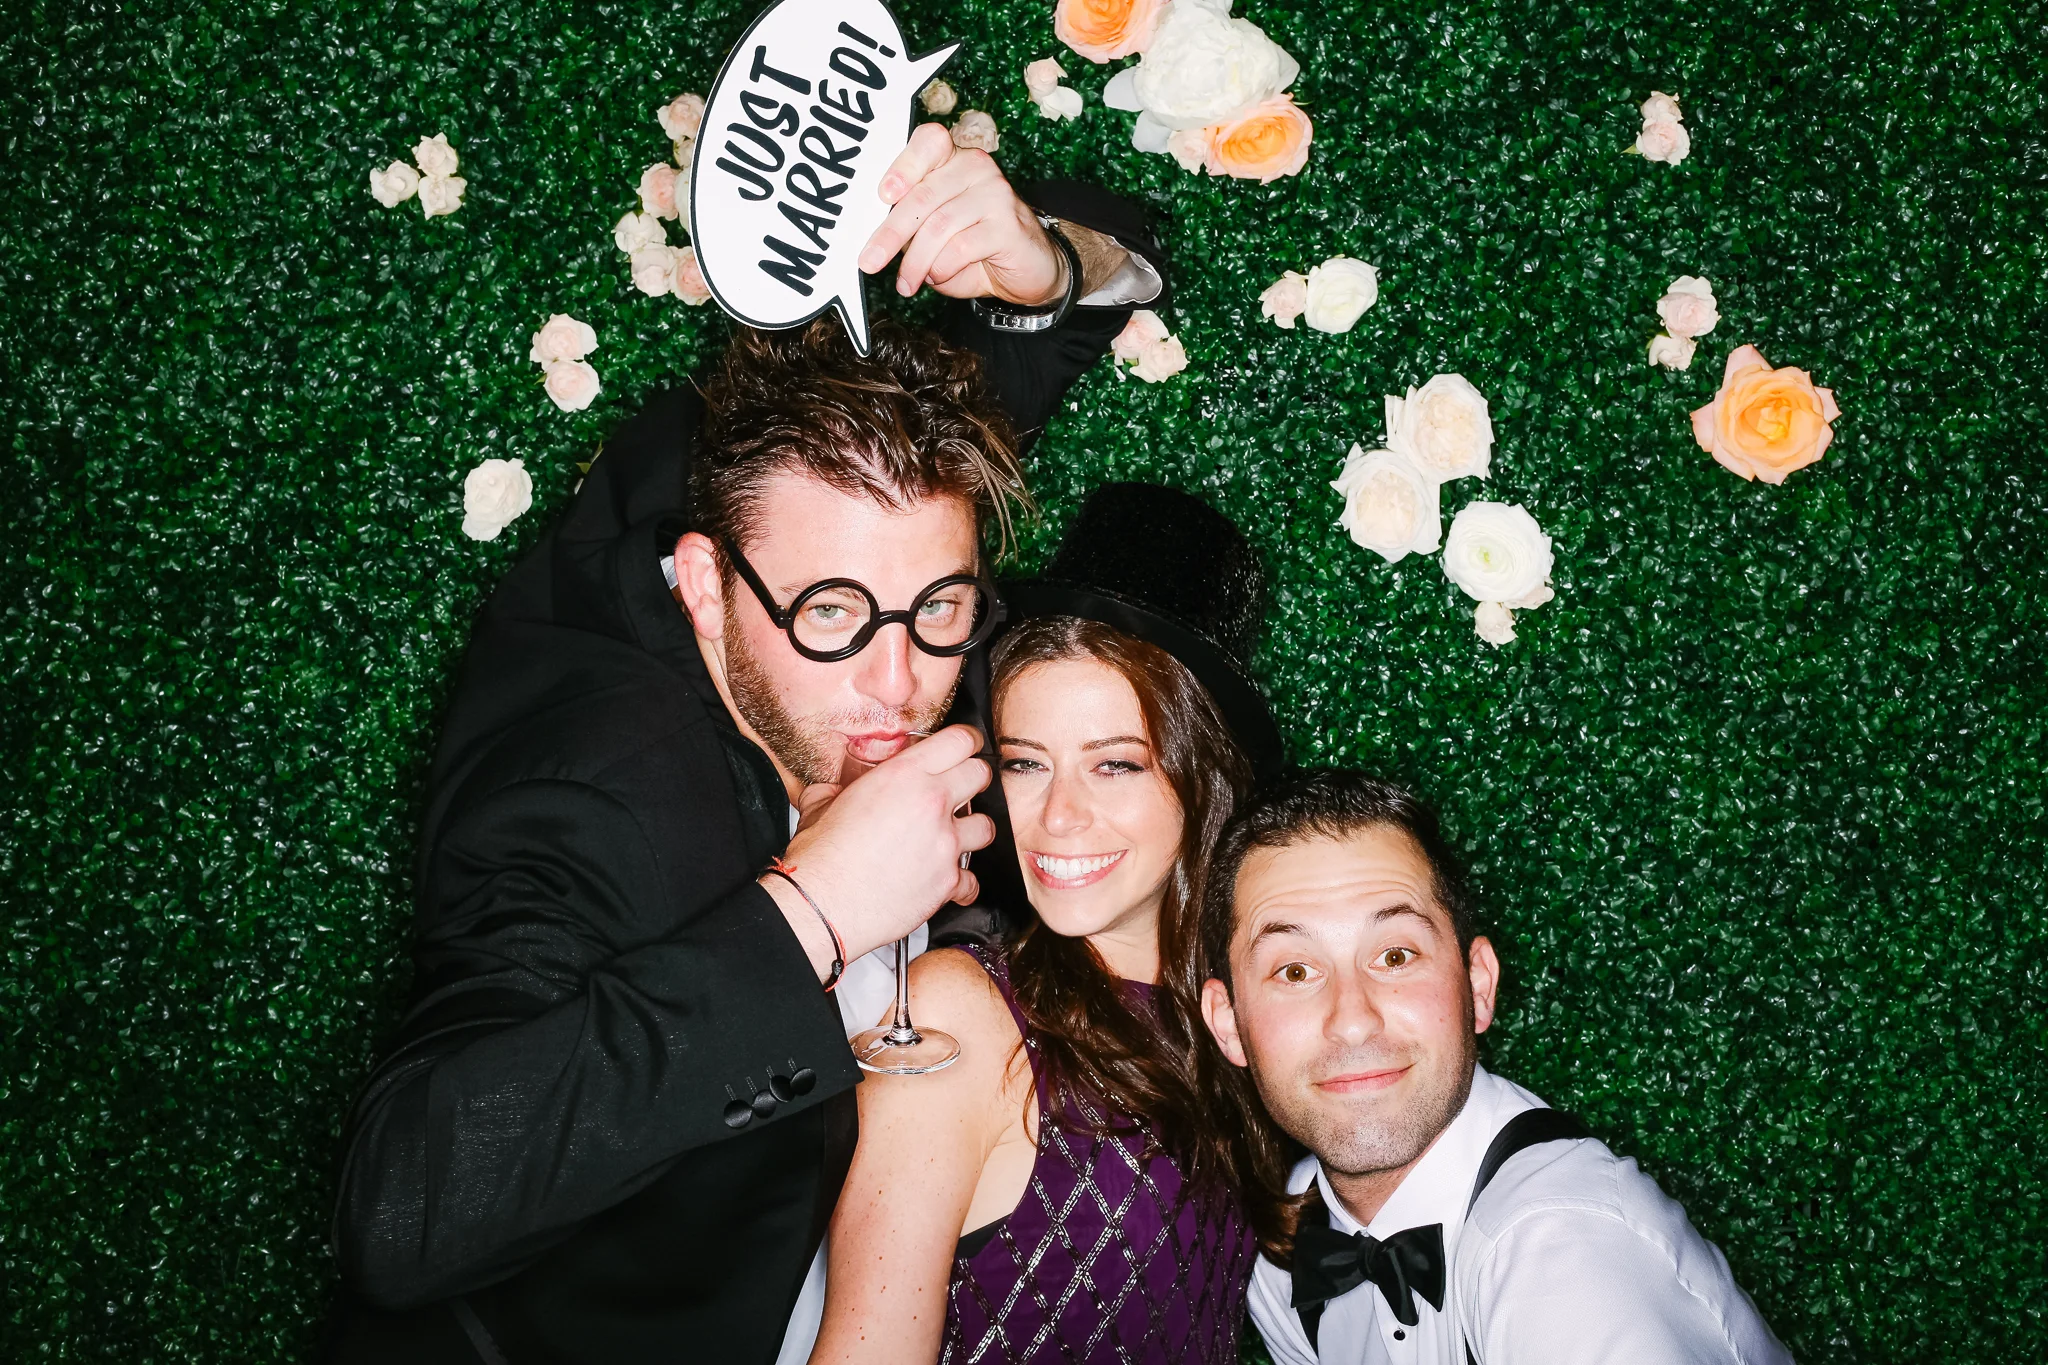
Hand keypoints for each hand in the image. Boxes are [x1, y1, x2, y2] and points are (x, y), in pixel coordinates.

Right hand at [767, 724, 994, 969]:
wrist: (822, 903)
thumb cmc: (821, 857)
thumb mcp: (821, 803)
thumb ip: (837, 790)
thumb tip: (834, 791)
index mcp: (903, 775)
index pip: (959, 741)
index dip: (966, 741)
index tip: (966, 747)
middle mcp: (931, 804)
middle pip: (980, 775)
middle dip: (973, 780)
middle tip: (961, 788)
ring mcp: (944, 843)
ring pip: (986, 826)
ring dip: (972, 831)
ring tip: (953, 837)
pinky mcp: (948, 881)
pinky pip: (971, 879)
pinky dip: (961, 882)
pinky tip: (946, 881)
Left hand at [857, 123, 1063, 305]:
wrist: (1029, 269)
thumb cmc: (974, 248)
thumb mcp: (936, 231)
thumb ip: (912, 223)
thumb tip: (878, 238)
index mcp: (955, 159)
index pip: (929, 141)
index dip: (904, 165)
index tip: (884, 196)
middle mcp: (977, 167)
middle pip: (923, 195)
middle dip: (890, 234)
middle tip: (869, 262)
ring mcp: (996, 194)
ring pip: (938, 226)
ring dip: (915, 262)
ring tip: (906, 283)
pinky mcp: (1008, 226)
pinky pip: (960, 248)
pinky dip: (941, 269)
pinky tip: (937, 278)